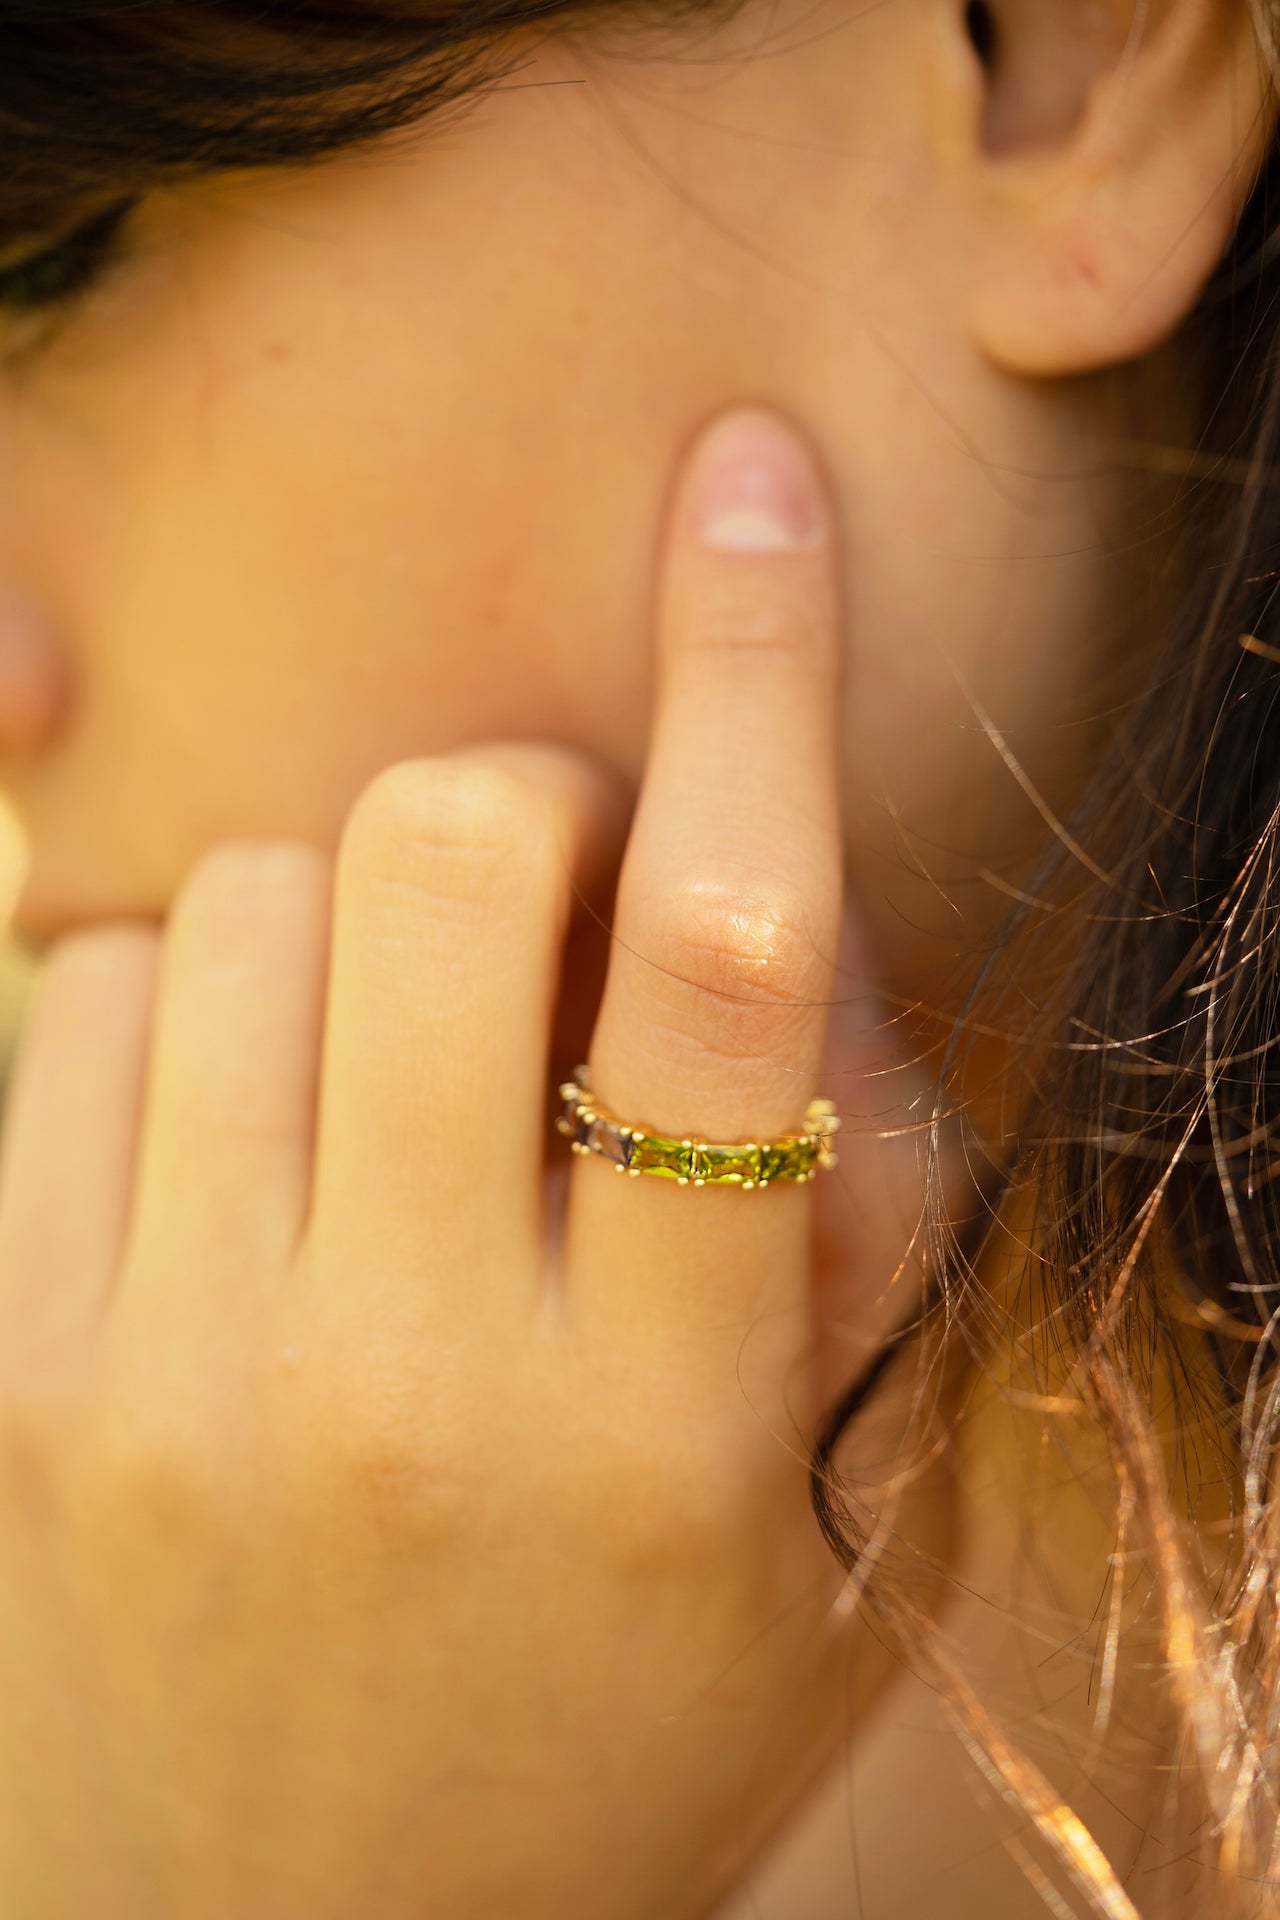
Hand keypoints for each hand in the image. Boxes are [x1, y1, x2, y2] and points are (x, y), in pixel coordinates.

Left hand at [0, 406, 954, 1919]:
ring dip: (347, 910)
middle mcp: (402, 1381)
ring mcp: (167, 1370)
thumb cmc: (608, 1744)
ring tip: (387, 1073)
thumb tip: (784, 918)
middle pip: (436, 850)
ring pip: (238, 894)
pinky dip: (184, 994)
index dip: (753, 682)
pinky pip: (79, 992)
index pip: (725, 969)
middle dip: (518, 800)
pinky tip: (243, 1133)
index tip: (752, 486)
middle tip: (548, 905)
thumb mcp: (826, 1540)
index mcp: (660, 1428)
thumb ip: (857, 1236)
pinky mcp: (11, 1363)